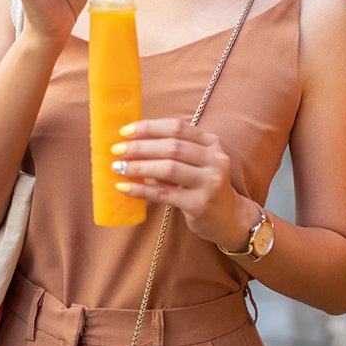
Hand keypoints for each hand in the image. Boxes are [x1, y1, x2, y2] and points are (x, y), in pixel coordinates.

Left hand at [111, 119, 253, 248]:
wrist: (228, 217)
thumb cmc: (203, 185)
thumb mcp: (195, 163)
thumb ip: (173, 152)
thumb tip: (131, 144)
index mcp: (212, 142)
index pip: (177, 127)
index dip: (149, 127)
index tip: (125, 131)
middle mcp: (215, 159)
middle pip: (172, 146)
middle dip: (140, 146)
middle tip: (116, 150)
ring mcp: (210, 182)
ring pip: (169, 168)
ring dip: (139, 166)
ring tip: (118, 167)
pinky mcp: (200, 204)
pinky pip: (164, 194)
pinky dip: (141, 189)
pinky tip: (124, 188)